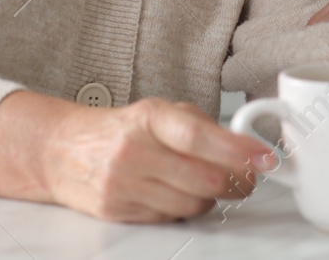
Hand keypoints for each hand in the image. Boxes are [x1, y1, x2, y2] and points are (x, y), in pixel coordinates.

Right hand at [0, 91, 278, 222]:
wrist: (63, 150)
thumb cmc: (119, 129)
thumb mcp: (157, 111)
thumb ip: (198, 125)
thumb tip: (244, 146)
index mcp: (149, 116)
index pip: (200, 136)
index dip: (238, 150)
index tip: (265, 158)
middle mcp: (134, 149)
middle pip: (203, 177)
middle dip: (236, 181)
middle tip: (248, 178)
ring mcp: (124, 183)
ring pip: (192, 202)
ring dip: (212, 197)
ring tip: (211, 183)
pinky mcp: (118, 209)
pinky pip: (170, 216)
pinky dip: (184, 208)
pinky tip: (178, 193)